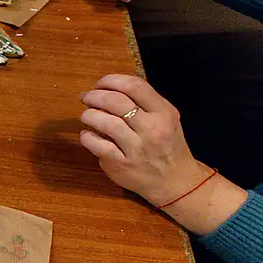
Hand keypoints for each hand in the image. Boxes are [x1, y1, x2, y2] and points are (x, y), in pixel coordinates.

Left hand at [79, 74, 212, 204]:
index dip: (111, 80)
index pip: (135, 86)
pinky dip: (87, 137)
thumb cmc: (168, 147)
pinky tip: (87, 135)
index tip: (100, 84)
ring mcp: (136, 148)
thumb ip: (144, 103)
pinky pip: (97, 145)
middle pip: (116, 102)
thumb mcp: (167, 119)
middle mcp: (152, 129)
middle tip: (86, 97)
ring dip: (88, 115)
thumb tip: (110, 88)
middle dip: (95, 95)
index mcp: (164, 113)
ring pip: (105, 122)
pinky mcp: (121, 164)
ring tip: (86, 115)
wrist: (176, 182)